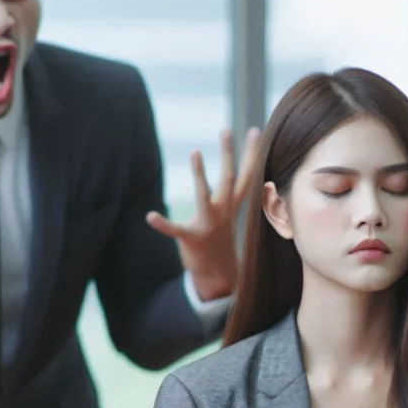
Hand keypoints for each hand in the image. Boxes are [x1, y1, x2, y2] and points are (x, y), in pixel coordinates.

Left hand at [146, 128, 260, 300]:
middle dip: (228, 154)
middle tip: (226, 130)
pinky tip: (150, 216)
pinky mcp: (191, 239)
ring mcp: (208, 225)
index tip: (256, 130)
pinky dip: (163, 224)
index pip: (246, 176)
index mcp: (232, 206)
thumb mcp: (229, 217)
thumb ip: (231, 197)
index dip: (252, 154)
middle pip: (228, 179)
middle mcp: (223, 212)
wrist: (219, 278)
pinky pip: (176, 230)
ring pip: (204, 196)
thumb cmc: (220, 242)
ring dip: (200, 174)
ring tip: (195, 152)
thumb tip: (234, 179)